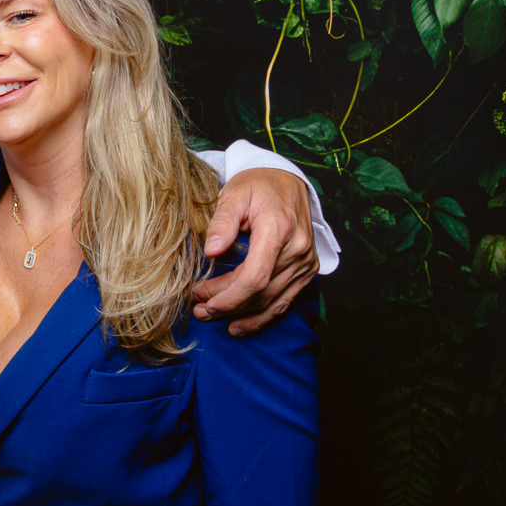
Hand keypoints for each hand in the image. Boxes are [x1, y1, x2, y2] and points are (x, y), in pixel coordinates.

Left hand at [192, 167, 317, 335]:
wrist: (287, 181)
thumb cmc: (258, 186)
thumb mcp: (234, 194)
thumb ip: (222, 222)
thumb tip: (210, 250)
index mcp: (278, 230)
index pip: (254, 278)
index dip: (226, 296)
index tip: (200, 298)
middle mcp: (297, 250)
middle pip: (260, 293)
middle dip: (227, 306)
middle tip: (198, 310)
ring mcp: (305, 262)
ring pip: (272, 302)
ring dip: (241, 315)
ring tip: (212, 317)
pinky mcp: (307, 269)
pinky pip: (286, 301)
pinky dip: (263, 316)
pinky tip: (241, 325)